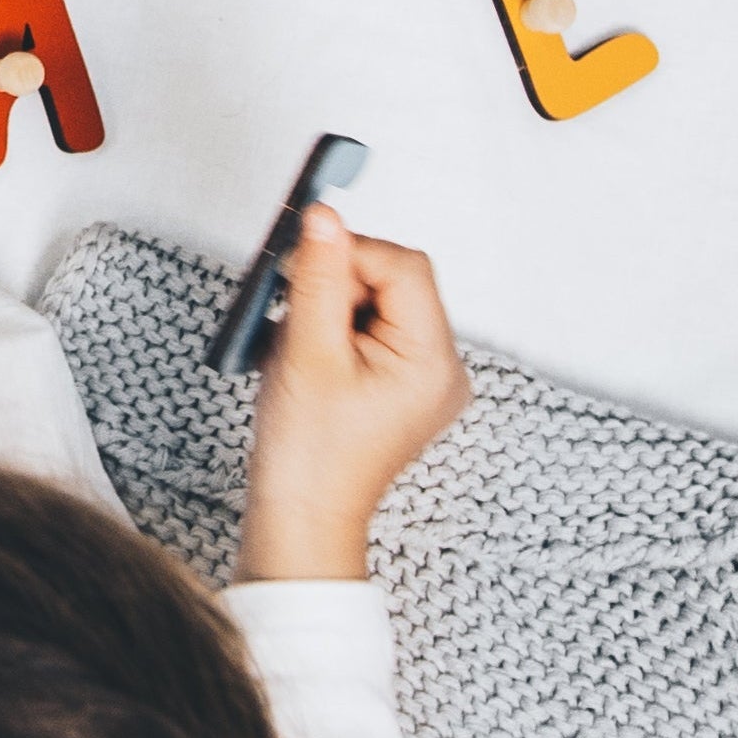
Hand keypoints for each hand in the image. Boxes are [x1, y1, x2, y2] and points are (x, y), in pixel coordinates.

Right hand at [238, 206, 468, 580]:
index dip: (350, 255)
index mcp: (433, 360)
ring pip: (378, 306)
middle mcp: (442, 367)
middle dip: (337, 288)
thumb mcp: (306, 353)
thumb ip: (317, 278)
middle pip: (393, 283)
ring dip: (331, 312)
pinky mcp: (402, 388)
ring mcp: (424, 380)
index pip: (403, 266)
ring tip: (301, 353)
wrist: (302, 519)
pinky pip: (373, 334)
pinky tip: (311, 365)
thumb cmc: (308, 456)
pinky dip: (335, 335)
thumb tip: (324, 218)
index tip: (301, 263)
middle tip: (295, 317)